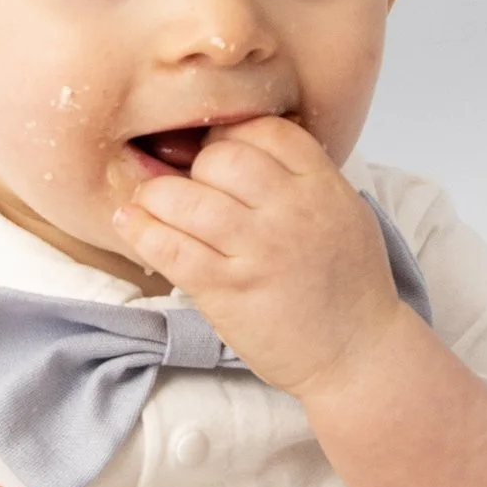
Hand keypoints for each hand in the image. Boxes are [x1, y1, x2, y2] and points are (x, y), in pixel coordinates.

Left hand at [114, 116, 400, 401]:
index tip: (217, 152)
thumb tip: (247, 148)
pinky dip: (140, 230)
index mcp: (323, 187)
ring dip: (156, 196)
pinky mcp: (228, 291)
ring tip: (151, 204)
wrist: (357, 355)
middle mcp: (291, 212)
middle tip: (190, 188)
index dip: (231, 134)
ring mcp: (258, 251)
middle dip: (195, 166)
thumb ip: (303, 179)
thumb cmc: (350, 287)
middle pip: (220, 157)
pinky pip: (169, 248)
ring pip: (184, 198)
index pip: (265, 130)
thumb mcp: (346, 214)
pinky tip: (130, 222)